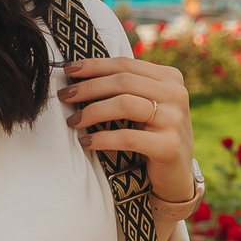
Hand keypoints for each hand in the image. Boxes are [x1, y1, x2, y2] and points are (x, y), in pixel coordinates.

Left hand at [59, 56, 195, 203]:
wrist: (176, 176)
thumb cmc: (153, 135)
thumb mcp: (146, 104)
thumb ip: (126, 87)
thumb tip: (79, 72)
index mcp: (170, 78)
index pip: (125, 65)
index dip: (93, 65)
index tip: (67, 70)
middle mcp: (176, 94)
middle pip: (123, 81)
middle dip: (88, 87)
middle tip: (64, 96)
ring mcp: (175, 119)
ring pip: (124, 104)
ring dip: (92, 112)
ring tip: (73, 121)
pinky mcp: (169, 146)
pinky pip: (128, 137)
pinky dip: (102, 138)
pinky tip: (86, 142)